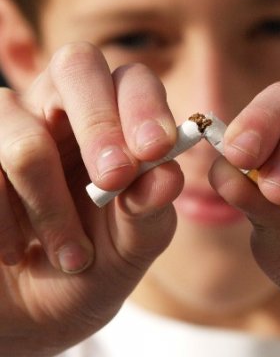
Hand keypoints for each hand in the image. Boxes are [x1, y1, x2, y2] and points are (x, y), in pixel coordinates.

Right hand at [0, 42, 181, 355]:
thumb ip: (151, 209)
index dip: (144, 106)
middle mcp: (62, 110)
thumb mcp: (132, 244)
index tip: (154, 150)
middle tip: (112, 179)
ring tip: (72, 256)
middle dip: (99, 125)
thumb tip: (168, 176)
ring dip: (52, 207)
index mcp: (115, 124)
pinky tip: (18, 252)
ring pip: (26, 136)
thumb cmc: (94, 265)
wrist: (34, 309)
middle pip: (77, 65)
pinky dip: (8, 225)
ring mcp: (9, 125)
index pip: (134, 81)